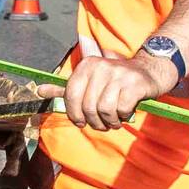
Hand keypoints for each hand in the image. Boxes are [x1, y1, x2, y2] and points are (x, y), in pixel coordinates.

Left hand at [61, 53, 176, 130]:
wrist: (149, 71)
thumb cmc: (116, 81)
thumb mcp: (90, 81)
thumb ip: (65, 88)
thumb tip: (39, 91)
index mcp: (87, 65)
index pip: (71, 95)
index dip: (74, 113)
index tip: (80, 121)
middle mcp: (101, 66)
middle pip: (88, 106)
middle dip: (93, 121)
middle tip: (101, 124)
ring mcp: (119, 75)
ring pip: (104, 110)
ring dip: (109, 122)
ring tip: (113, 120)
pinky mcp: (134, 84)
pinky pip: (121, 110)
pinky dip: (122, 117)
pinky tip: (125, 113)